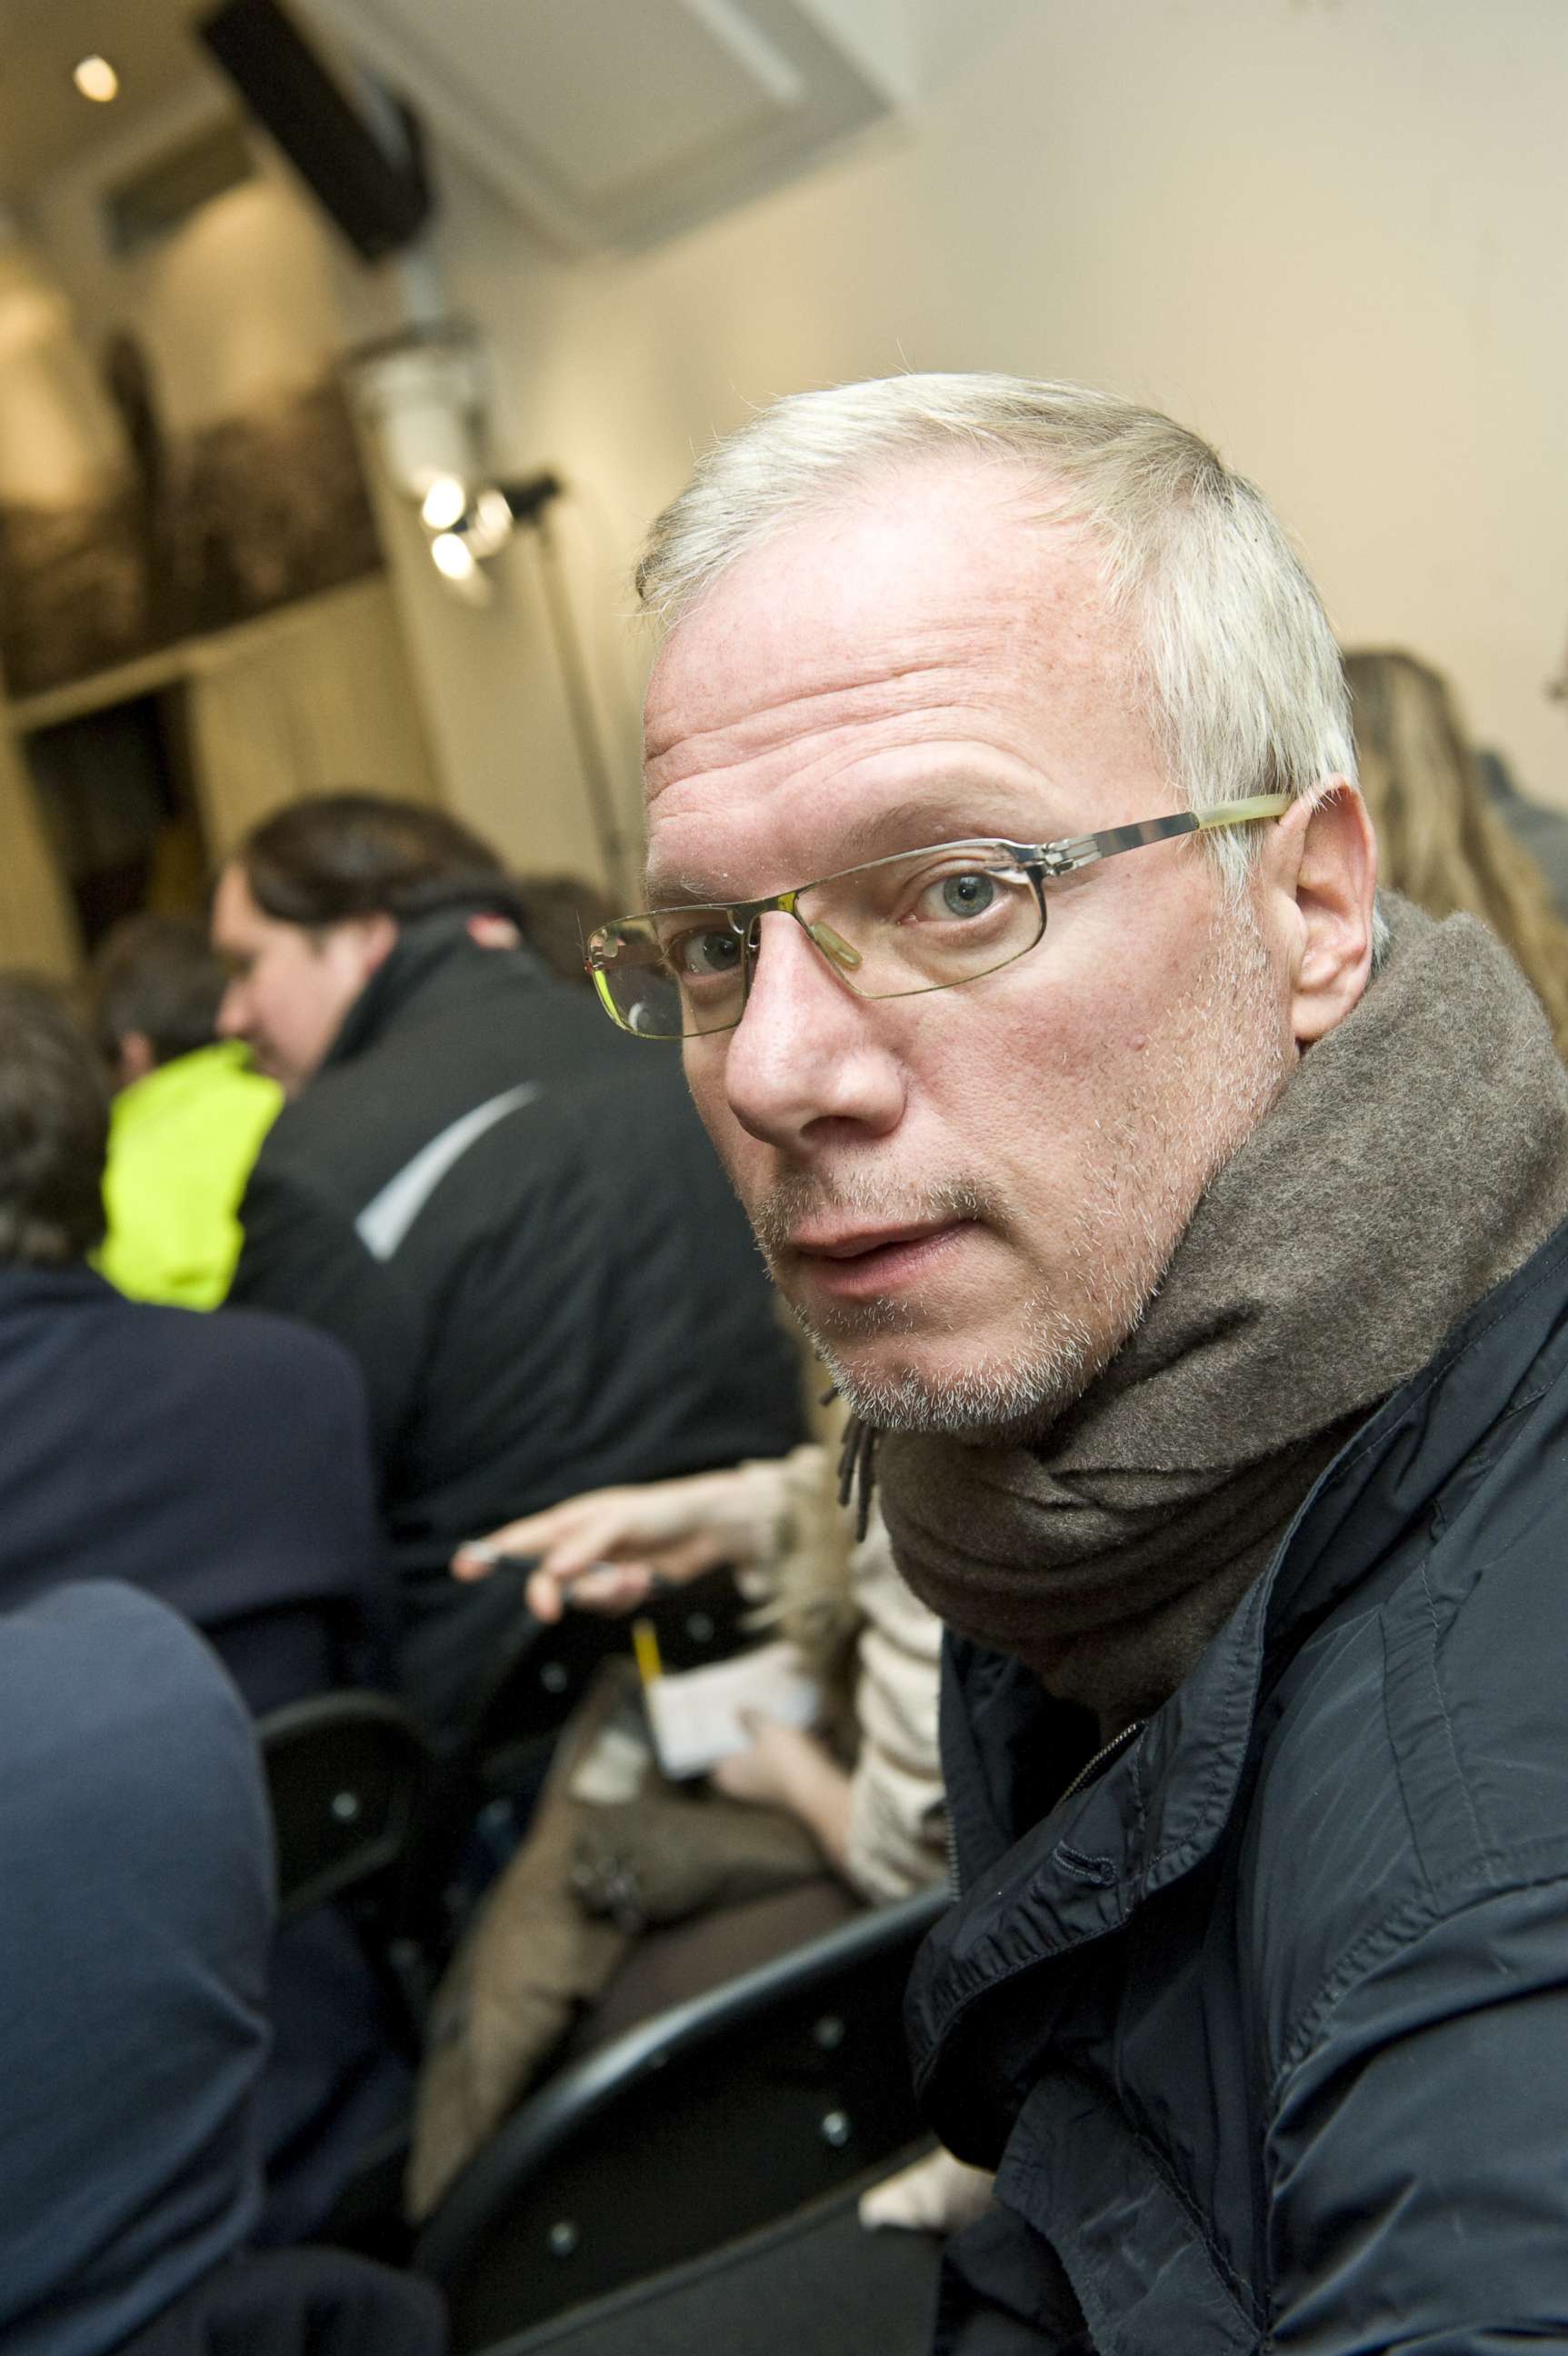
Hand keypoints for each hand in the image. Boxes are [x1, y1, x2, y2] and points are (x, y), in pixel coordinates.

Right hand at [451, 1467, 770, 1622]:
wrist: (707, 1528)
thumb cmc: (661, 1510)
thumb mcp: (622, 1520)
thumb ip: (586, 1546)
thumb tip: (553, 1572)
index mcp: (570, 1522)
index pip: (521, 1539)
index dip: (489, 1553)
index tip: (462, 1568)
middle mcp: (579, 1548)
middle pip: (545, 1581)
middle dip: (548, 1596)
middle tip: (549, 1610)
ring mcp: (600, 1571)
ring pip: (582, 1599)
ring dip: (608, 1593)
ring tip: (638, 1573)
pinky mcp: (621, 1591)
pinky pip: (610, 1608)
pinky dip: (628, 1597)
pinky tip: (648, 1579)